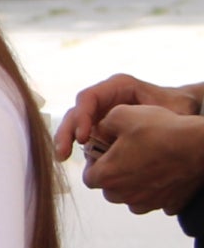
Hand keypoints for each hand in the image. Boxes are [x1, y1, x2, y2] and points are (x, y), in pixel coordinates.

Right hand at [55, 72, 198, 159]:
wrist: (184, 113)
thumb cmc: (180, 106)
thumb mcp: (174, 107)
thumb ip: (157, 116)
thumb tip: (136, 130)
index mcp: (118, 86)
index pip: (89, 98)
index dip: (82, 117)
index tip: (84, 138)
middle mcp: (105, 98)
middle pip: (76, 111)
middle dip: (67, 132)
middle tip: (63, 152)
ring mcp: (101, 113)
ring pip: (75, 124)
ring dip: (66, 141)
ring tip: (62, 157)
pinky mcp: (101, 128)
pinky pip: (83, 137)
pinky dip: (77, 149)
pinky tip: (76, 161)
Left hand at [83, 103, 203, 214]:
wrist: (200, 144)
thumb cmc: (161, 129)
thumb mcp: (122, 114)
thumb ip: (103, 124)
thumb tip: (99, 130)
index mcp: (106, 176)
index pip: (88, 176)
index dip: (95, 163)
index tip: (106, 152)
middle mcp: (124, 195)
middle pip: (110, 189)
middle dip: (114, 174)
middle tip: (127, 156)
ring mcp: (148, 202)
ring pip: (131, 197)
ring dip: (134, 184)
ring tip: (146, 163)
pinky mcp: (168, 204)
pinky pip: (156, 200)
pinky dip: (157, 189)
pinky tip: (165, 173)